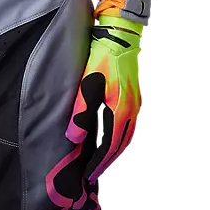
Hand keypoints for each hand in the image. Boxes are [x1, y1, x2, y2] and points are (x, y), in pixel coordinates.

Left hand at [67, 15, 143, 181]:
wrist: (120, 35)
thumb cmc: (103, 57)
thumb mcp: (87, 83)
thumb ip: (81, 112)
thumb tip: (74, 137)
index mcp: (121, 109)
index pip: (110, 145)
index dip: (99, 161)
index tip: (89, 174)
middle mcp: (132, 109)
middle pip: (120, 144)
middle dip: (107, 160)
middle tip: (94, 172)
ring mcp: (135, 102)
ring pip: (126, 135)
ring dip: (114, 150)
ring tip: (102, 159)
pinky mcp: (134, 96)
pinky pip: (128, 124)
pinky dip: (119, 136)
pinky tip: (111, 135)